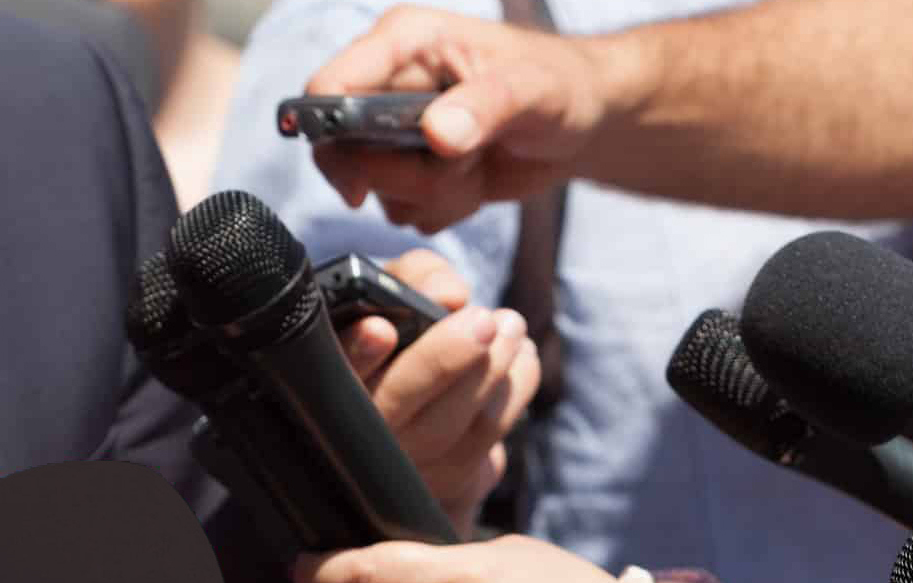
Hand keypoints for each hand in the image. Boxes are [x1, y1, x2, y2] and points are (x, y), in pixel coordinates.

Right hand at [306, 5, 610, 232]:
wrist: (584, 123)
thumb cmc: (563, 84)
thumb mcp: (535, 89)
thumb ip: (487, 105)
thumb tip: (437, 134)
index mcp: (405, 43)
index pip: (329, 86)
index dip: (328, 133)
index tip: (360, 181)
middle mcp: (389, 83)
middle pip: (342, 150)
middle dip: (400, 174)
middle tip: (455, 165)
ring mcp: (395, 130)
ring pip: (375, 187)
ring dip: (431, 192)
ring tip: (476, 165)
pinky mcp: (410, 168)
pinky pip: (401, 210)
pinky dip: (442, 208)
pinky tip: (474, 183)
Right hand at [340, 250, 538, 531]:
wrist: (415, 395)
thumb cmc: (399, 326)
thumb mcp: (394, 287)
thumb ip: (416, 275)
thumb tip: (451, 294)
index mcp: (331, 376)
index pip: (331, 369)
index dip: (358, 353)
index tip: (381, 329)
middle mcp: (357, 428)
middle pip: (396, 401)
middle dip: (443, 359)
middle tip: (484, 320)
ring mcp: (402, 459)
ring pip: (447, 423)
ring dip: (491, 369)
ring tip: (511, 323)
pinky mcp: (446, 475)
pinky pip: (486, 436)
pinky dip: (514, 389)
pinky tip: (521, 354)